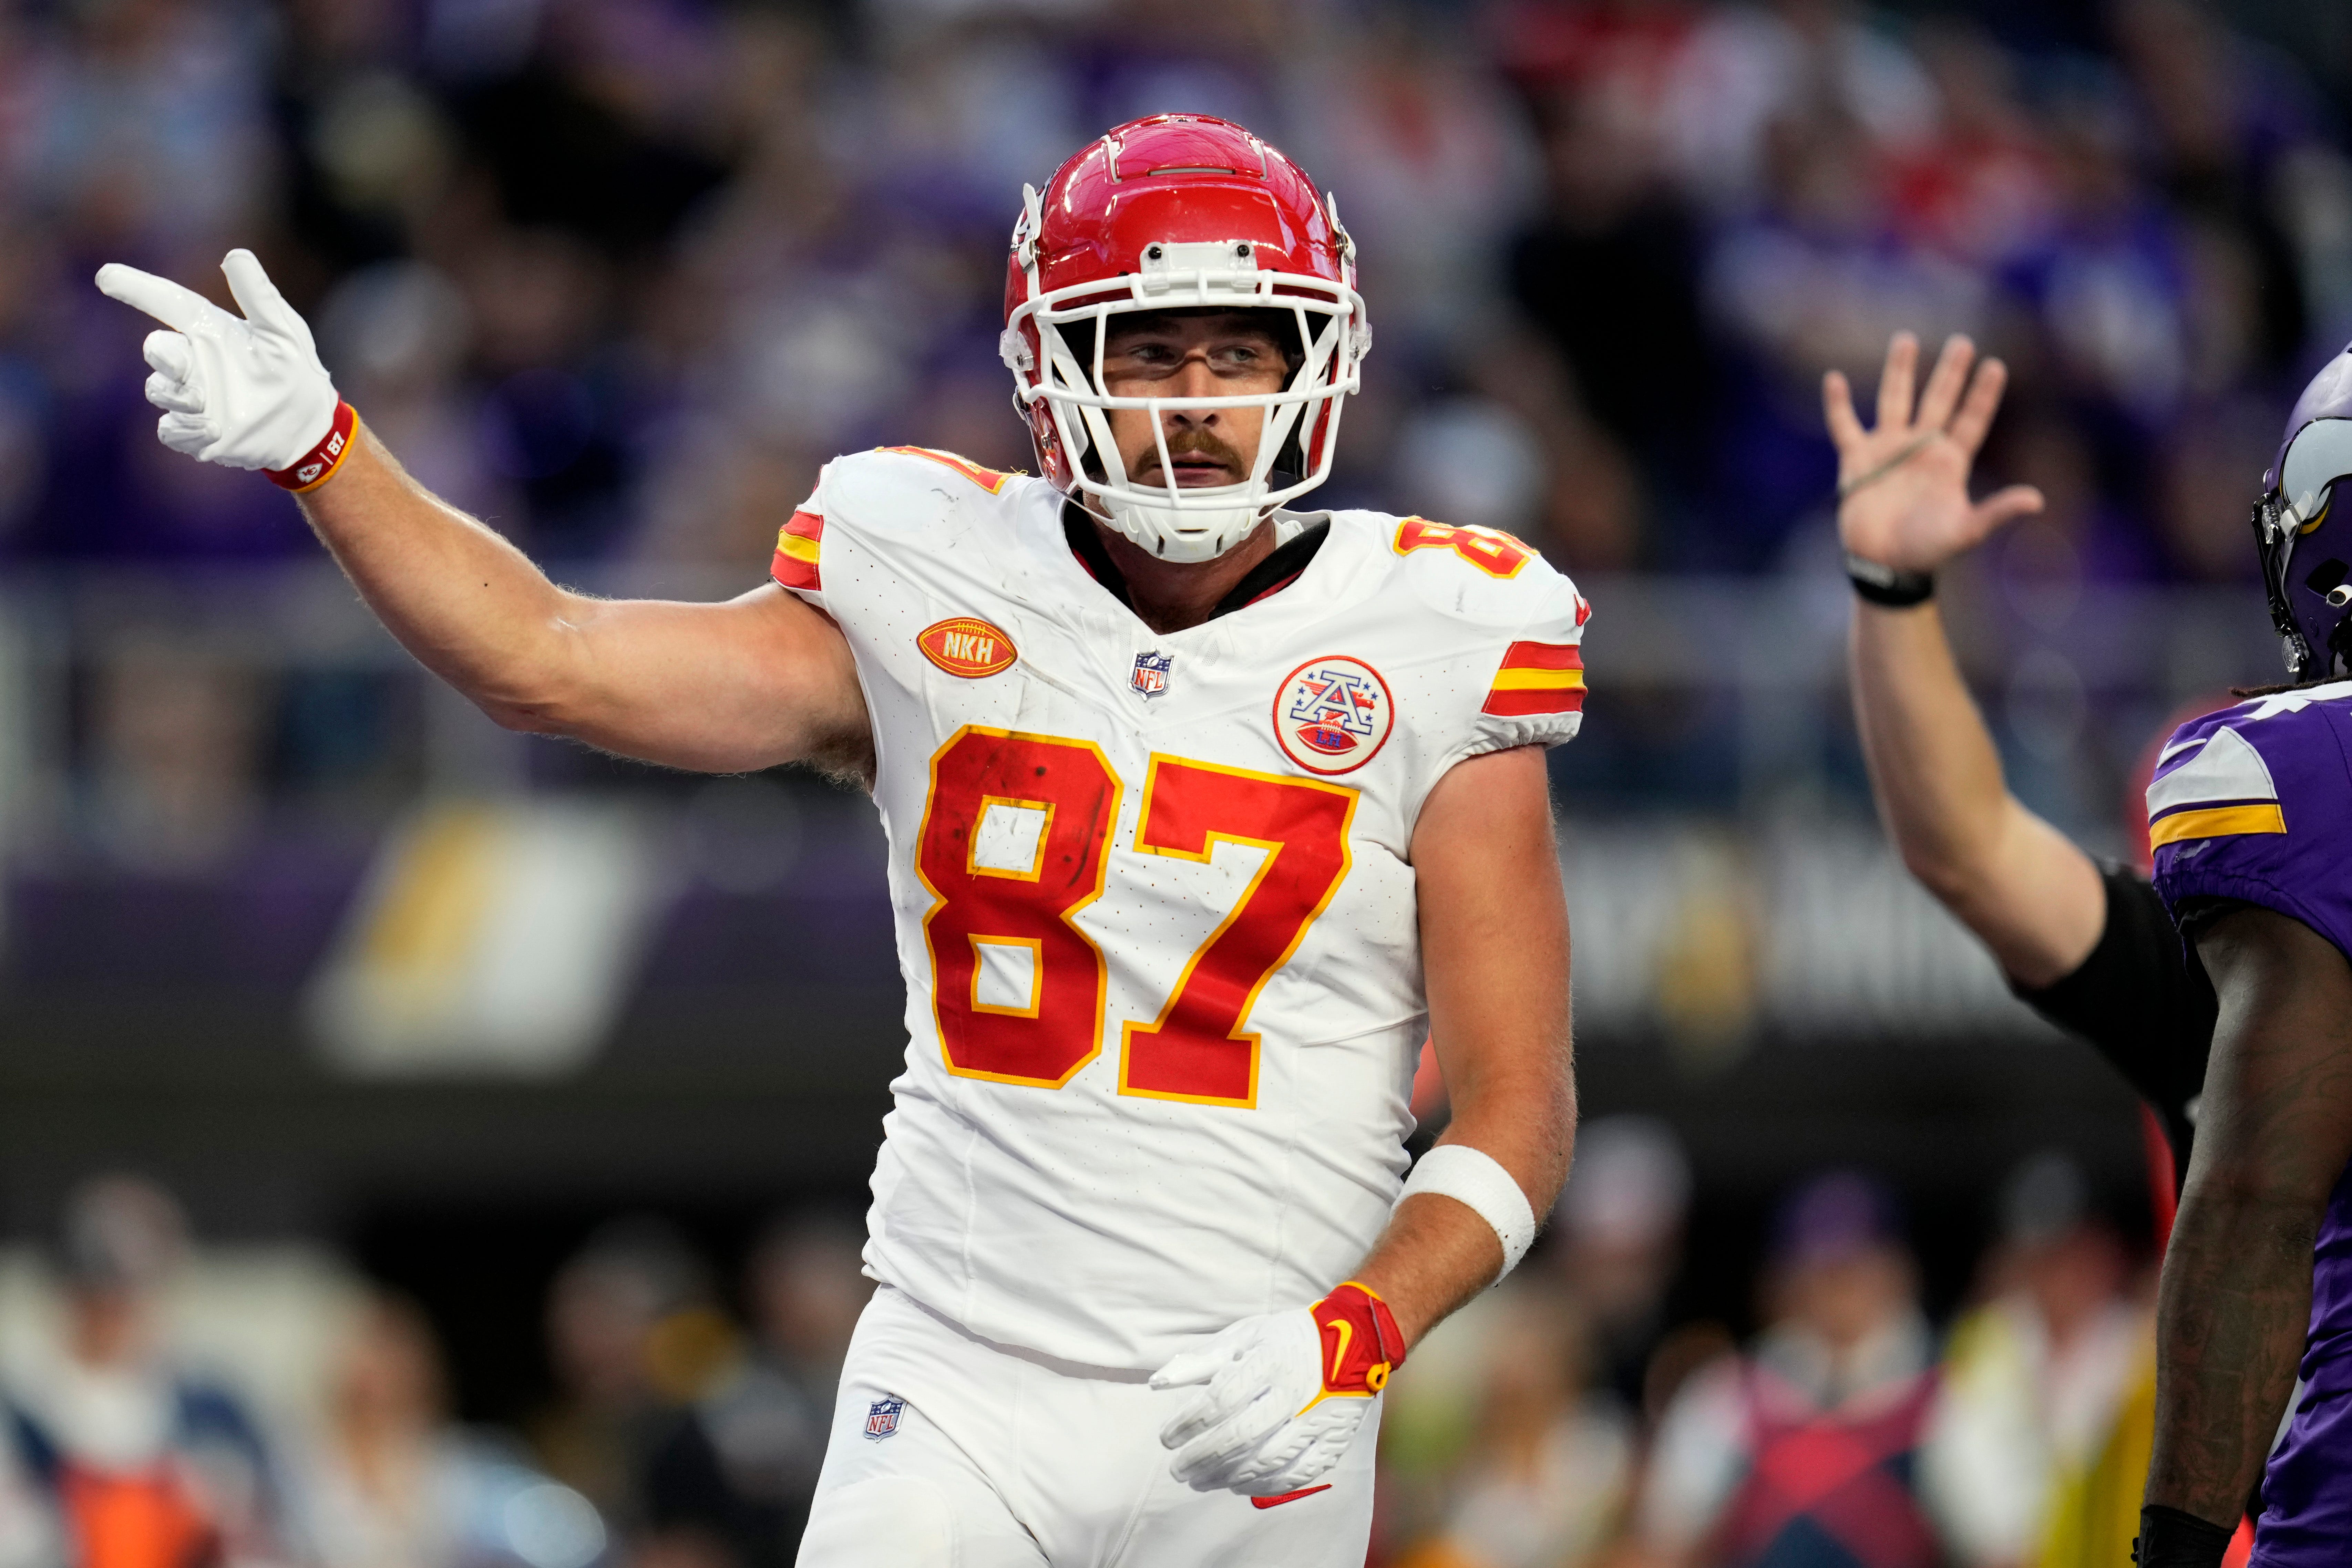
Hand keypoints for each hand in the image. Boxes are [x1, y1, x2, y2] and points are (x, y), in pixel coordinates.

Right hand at [95, 249, 337, 472]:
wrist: (309, 424)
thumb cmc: (295, 370)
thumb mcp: (283, 332)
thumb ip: (259, 296)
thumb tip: (235, 255)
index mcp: (211, 331)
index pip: (168, 303)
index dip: (138, 288)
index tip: (106, 276)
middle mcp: (195, 361)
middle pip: (156, 349)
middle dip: (161, 354)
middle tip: (181, 360)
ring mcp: (192, 397)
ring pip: (157, 389)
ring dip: (177, 395)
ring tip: (208, 405)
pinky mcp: (195, 431)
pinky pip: (170, 428)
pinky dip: (185, 429)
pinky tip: (212, 429)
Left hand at [1150, 1282, 1401, 1496]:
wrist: (1355, 1342)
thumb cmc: (1288, 1339)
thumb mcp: (1245, 1336)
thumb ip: (1202, 1360)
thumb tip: (1158, 1382)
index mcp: (1270, 1361)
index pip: (1220, 1399)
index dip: (1187, 1423)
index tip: (1166, 1438)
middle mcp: (1294, 1393)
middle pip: (1239, 1436)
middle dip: (1201, 1457)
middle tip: (1178, 1469)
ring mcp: (1317, 1420)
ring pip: (1265, 1460)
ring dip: (1225, 1476)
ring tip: (1200, 1480)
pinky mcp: (1332, 1441)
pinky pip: (1296, 1473)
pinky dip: (1263, 1484)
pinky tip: (1239, 1485)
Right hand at [1824, 332, 2042, 574]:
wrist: (1884, 565)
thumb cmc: (1927, 550)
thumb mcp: (1966, 531)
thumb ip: (1997, 512)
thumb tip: (2037, 500)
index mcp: (1950, 461)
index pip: (1971, 420)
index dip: (1983, 394)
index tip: (1995, 365)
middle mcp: (1921, 449)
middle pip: (1938, 401)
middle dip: (1950, 372)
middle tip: (1963, 341)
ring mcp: (1888, 451)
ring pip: (1895, 401)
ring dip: (1901, 372)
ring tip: (1907, 339)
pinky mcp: (1857, 461)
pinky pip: (1844, 426)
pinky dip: (1837, 405)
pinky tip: (1833, 379)